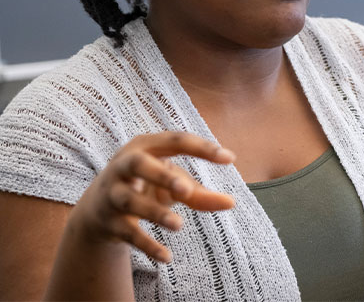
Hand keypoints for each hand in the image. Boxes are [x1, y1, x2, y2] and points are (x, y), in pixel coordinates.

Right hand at [69, 131, 234, 262]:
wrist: (98, 209)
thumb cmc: (146, 186)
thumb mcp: (171, 184)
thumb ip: (199, 193)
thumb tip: (231, 203)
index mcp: (146, 146)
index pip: (176, 140)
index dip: (203, 148)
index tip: (230, 159)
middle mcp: (124, 165)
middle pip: (139, 164)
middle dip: (161, 175)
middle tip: (185, 191)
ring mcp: (112, 193)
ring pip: (130, 201)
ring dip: (155, 213)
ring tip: (179, 225)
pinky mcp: (108, 221)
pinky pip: (127, 233)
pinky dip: (146, 245)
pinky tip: (167, 257)